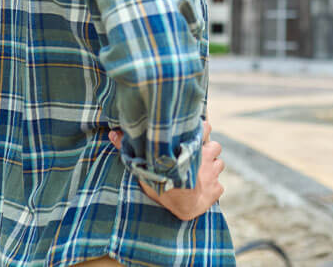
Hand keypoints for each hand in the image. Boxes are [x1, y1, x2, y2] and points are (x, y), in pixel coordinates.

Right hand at [108, 121, 223, 220]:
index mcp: (193, 145)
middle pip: (215, 146)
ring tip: (199, 175)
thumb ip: (129, 147)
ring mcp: (214, 173)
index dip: (201, 130)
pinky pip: (219, 186)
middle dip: (208, 151)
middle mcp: (207, 156)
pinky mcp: (217, 190)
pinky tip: (202, 191)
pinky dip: (213, 188)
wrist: (177, 204)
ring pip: (219, 165)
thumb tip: (112, 132)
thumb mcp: (143, 163)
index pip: (206, 127)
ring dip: (212, 169)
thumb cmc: (159, 181)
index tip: (194, 136)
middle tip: (197, 159)